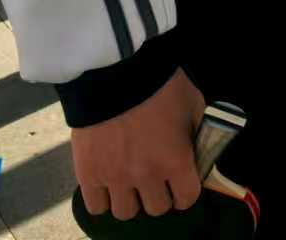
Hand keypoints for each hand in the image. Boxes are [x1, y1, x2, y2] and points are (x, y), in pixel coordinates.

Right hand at [71, 68, 204, 219]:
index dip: (186, 192)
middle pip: (156, 208)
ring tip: (130, 183)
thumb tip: (197, 153)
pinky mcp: (88, 174)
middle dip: (160, 195)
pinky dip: (104, 199)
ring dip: (131, 200)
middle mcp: (147, 176)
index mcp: (177, 161)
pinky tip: (109, 184)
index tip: (181, 185)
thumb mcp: (193, 105)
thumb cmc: (162, 85)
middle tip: (156, 180)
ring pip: (126, 212)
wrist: (118, 72)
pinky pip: (96, 207)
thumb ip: (197, 135)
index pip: (186, 198)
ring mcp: (116, 178)